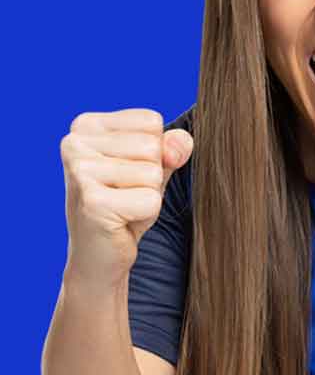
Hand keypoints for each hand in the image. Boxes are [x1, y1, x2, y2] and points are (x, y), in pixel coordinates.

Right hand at [60, 108, 192, 286]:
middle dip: (151, 176)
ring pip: (153, 173)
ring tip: (123, 206)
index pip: (151, 121)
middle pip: (153, 146)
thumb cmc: (126, 202)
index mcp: (86, 124)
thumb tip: (179, 143)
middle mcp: (74, 142)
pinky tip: (121, 220)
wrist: (98, 253)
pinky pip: (150, 199)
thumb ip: (173, 146)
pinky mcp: (92, 201)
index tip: (127, 173)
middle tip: (125, 194)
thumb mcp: (155, 166)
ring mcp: (79, 171)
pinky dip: (145, 214)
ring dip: (148, 195)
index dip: (153, 153)